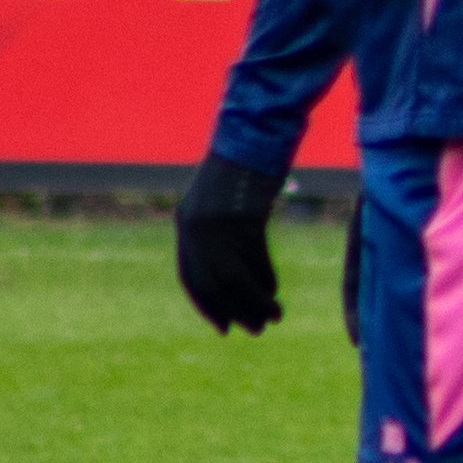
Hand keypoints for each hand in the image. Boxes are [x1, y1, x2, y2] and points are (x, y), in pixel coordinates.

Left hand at [175, 153, 287, 334]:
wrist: (253, 132)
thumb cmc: (242, 166)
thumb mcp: (224, 202)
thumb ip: (224, 233)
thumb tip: (242, 277)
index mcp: (186, 220)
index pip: (192, 276)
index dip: (208, 305)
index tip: (225, 326)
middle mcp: (196, 225)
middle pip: (212, 282)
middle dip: (233, 310)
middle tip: (254, 329)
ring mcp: (218, 220)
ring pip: (233, 276)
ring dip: (255, 301)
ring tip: (274, 317)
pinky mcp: (242, 215)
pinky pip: (253, 258)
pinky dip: (265, 278)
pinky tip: (276, 292)